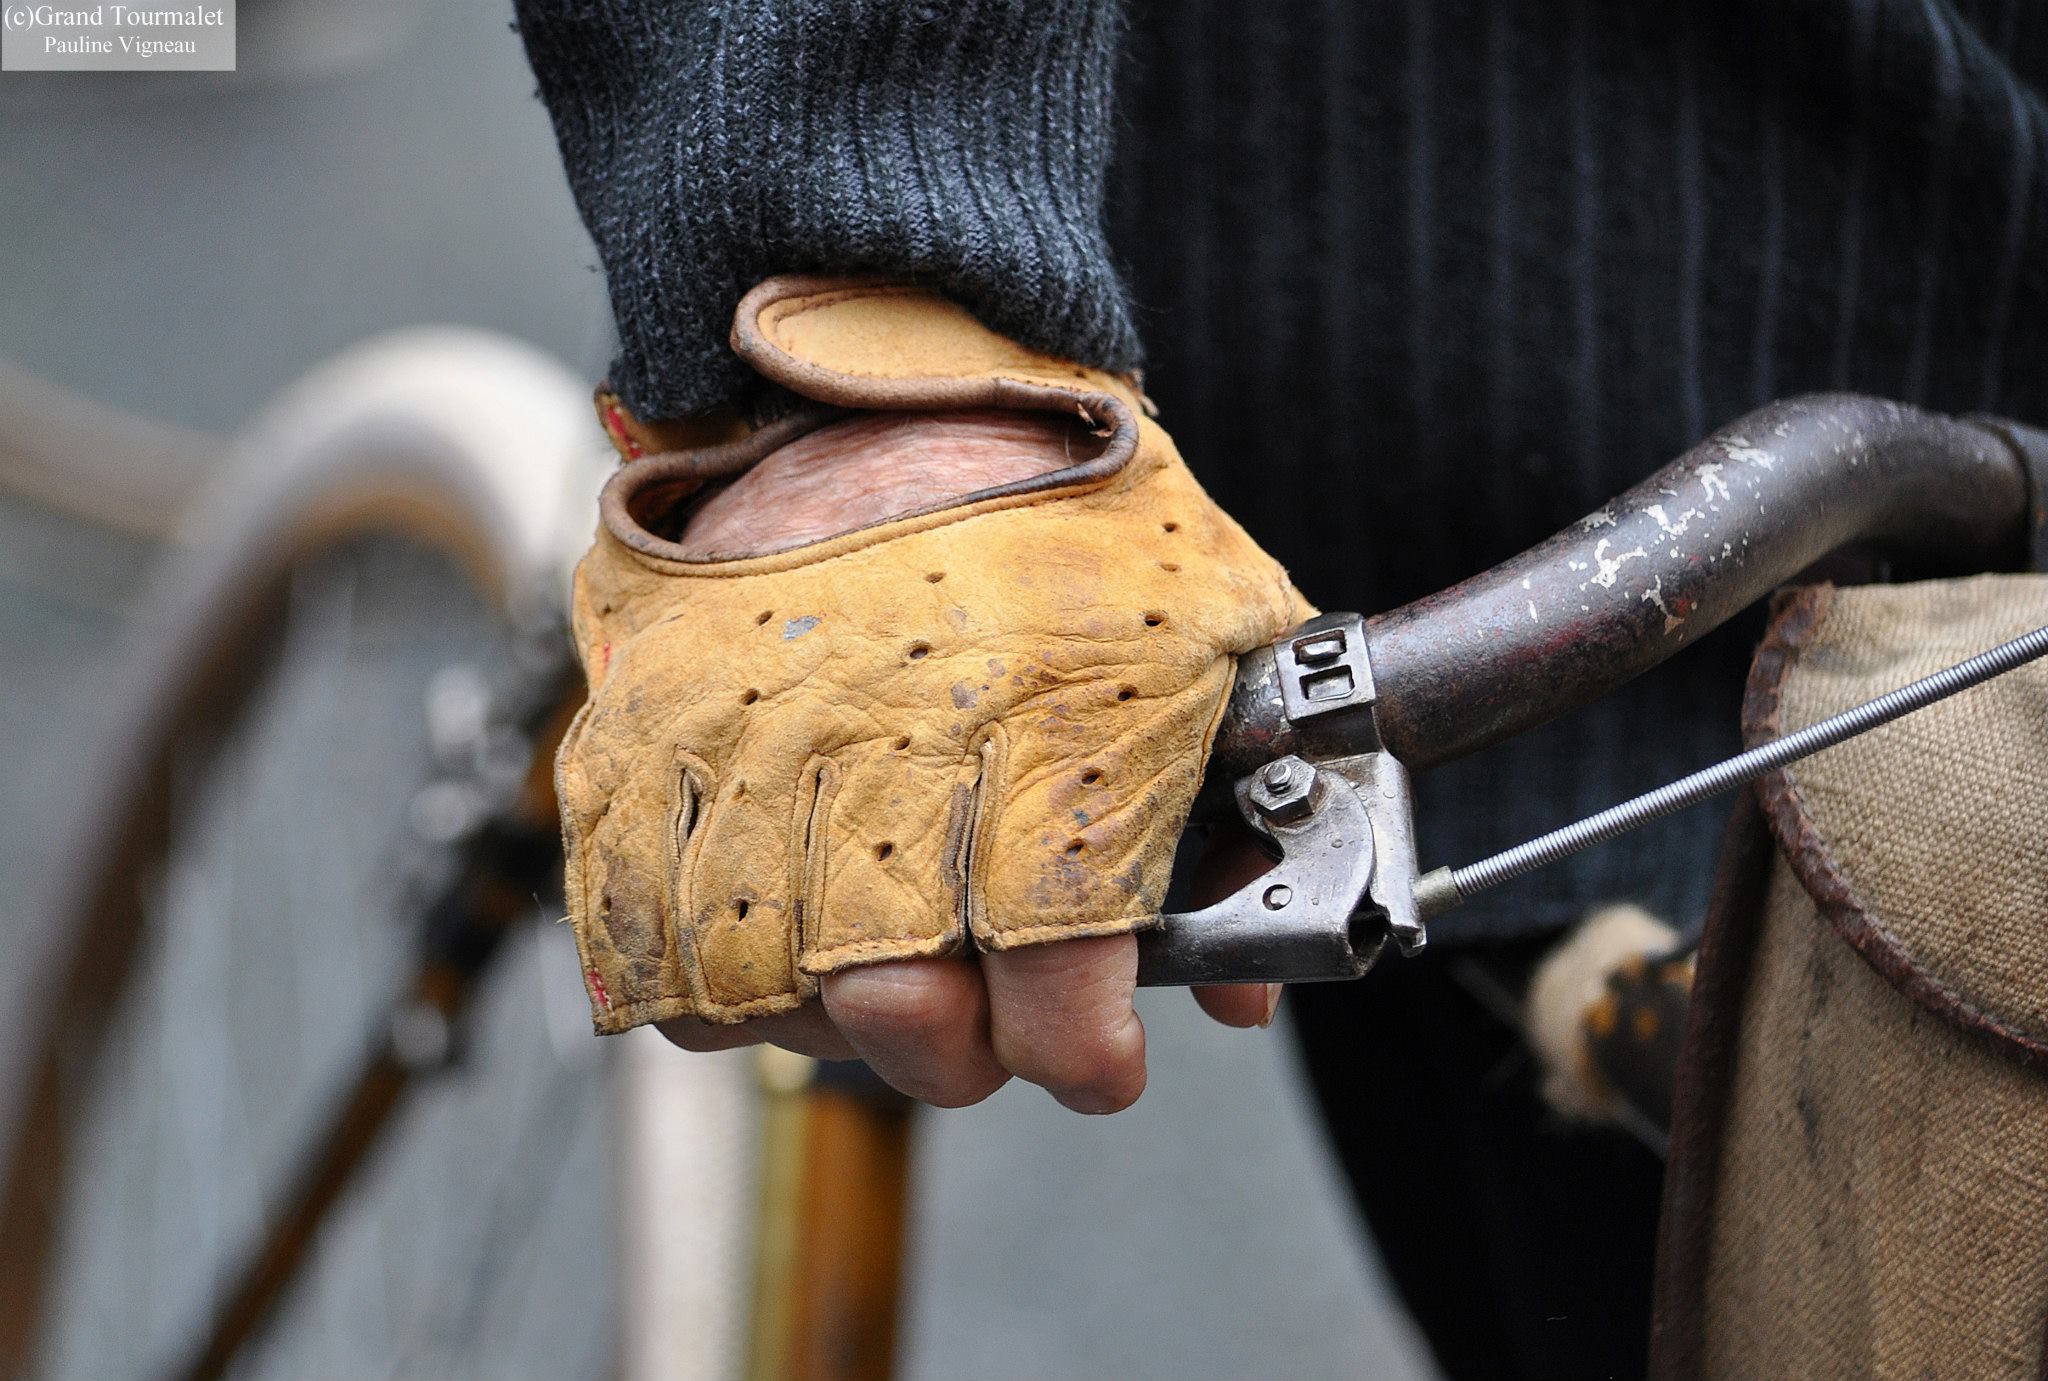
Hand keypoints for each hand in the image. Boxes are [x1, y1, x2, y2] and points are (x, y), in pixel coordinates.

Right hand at [656, 409, 1281, 1111]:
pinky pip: (641, 928)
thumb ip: (1219, 810)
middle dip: (958, 1055)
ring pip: (759, 988)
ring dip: (831, 1013)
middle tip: (986, 1027)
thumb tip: (1239, 990)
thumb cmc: (1050, 498)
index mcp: (1042, 706)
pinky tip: (773, 929)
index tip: (1098, 1060)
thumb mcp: (1199, 620)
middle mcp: (881, 735)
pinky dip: (704, 968)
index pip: (1054, 959)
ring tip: (877, 965)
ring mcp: (741, 735)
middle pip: (894, 1007)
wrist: (872, 368)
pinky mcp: (640, 731)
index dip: (1081, 1051)